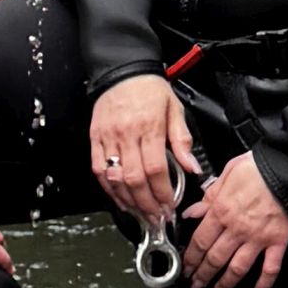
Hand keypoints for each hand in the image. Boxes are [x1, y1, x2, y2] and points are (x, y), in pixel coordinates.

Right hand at [91, 71, 197, 224]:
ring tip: (141, 214)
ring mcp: (108, 137)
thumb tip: (192, 168)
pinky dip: (108, 188)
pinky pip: (98, 169)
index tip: (170, 206)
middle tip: (157, 218)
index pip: (155, 169)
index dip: (163, 193)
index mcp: (149, 127)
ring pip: (115, 178)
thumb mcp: (174, 109)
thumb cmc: (150, 89)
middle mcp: (126, 134)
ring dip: (129, 201)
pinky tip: (120, 199)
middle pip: (134, 179)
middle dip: (147, 204)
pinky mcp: (95, 138)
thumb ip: (182, 140)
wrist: (122, 70)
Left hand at [181, 149, 287, 287]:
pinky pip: (270, 269)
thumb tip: (192, 212)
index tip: (185, 268)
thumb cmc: (259, 166)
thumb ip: (208, 196)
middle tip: (195, 286)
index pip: (200, 241)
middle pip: (214, 259)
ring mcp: (258, 238)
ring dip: (225, 285)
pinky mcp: (278, 241)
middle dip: (202, 276)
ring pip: (237, 268)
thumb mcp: (226, 173)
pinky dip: (263, 285)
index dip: (190, 258)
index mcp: (222, 211)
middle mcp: (237, 228)